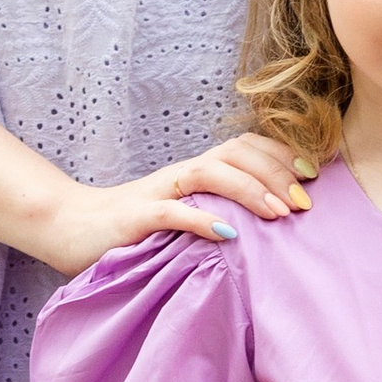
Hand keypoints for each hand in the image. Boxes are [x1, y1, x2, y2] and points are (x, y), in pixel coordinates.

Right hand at [33, 130, 312, 277]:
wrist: (67, 229)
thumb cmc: (131, 230)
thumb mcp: (183, 218)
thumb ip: (218, 213)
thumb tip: (271, 223)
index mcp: (194, 173)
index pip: (244, 147)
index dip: (282, 155)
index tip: (314, 176)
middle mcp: (180, 175)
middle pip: (235, 153)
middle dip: (276, 172)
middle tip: (305, 202)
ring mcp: (156, 192)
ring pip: (209, 173)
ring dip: (249, 190)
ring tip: (280, 214)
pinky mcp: (135, 217)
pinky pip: (171, 212)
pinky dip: (201, 220)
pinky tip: (227, 234)